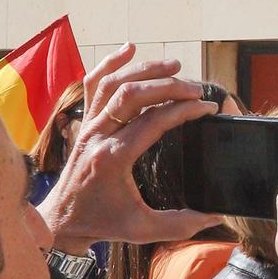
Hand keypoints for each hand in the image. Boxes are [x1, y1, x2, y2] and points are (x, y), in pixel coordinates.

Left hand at [39, 45, 220, 252]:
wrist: (63, 220)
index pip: (154, 121)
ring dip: (145, 70)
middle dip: (169, 87)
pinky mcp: (84, 122)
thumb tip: (214, 215)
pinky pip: (93, 84)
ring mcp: (88, 125)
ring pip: (114, 83)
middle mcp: (98, 135)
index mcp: (114, 158)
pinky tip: (129, 49)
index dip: (184, 111)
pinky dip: (109, 63)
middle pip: (133, 95)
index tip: (206, 109)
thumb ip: (180, 224)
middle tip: (196, 90)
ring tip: (174, 66)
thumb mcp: (142, 229)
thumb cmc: (103, 223)